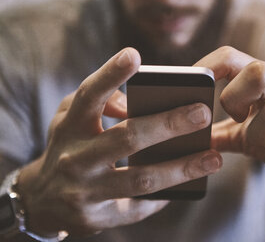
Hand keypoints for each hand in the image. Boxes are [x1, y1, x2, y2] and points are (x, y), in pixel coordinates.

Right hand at [17, 48, 221, 236]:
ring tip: (213, 159)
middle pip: (126, 138)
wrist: (42, 199)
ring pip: (140, 179)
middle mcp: (76, 158)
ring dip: (181, 169)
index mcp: (71, 127)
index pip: (89, 96)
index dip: (110, 75)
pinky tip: (188, 185)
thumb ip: (101, 103)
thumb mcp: (72, 120)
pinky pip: (139, 208)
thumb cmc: (69, 148)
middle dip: (168, 125)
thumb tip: (135, 103)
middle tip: (202, 113)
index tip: (134, 55)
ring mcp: (85, 191)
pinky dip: (166, 196)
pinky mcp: (96, 217)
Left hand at [195, 46, 264, 190]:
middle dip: (236, 101)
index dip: (207, 67)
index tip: (193, 88)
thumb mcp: (247, 135)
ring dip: (260, 138)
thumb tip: (188, 138)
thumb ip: (220, 134)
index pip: (232, 56)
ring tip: (263, 148)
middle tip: (238, 120)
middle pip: (258, 72)